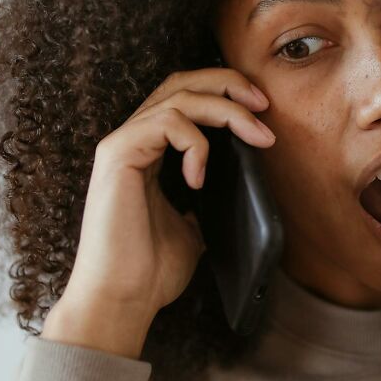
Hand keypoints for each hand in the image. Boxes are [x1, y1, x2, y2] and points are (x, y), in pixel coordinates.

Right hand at [45, 66, 275, 346]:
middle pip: (181, 81)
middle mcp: (133, 139)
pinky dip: (195, 144)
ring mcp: (122, 143)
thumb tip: (242, 190)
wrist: (123, 299)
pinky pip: (166, 123)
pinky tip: (199, 177)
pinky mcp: (117, 154)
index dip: (225, 93)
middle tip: (263, 104)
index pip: (186, 97)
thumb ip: (208, 200)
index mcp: (150, 151)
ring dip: (227, 111)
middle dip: (228, 84)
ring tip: (257, 137)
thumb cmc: (151, 271)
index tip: (263, 112)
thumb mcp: (194, 227)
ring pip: (180, 97)